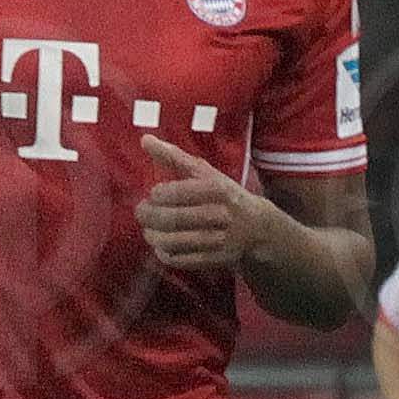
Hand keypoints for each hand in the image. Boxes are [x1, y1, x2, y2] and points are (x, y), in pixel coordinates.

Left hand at [134, 135, 268, 274]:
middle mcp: (218, 214)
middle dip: (149, 216)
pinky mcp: (214, 260)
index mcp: (216, 189)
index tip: (153, 194)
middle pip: (172, 219)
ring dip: (153, 236)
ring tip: (148, 229)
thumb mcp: (205, 172)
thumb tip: (145, 139)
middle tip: (141, 212)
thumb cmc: (225, 194)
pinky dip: (165, 254)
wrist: (258, 229)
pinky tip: (160, 246)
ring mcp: (217, 240)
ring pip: (174, 241)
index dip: (157, 195)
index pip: (176, 192)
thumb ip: (174, 156)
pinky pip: (181, 260)